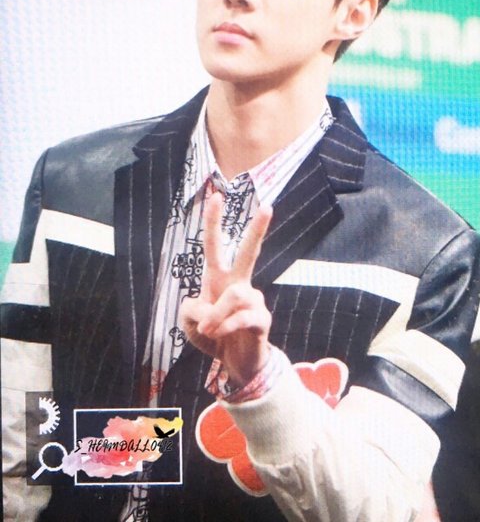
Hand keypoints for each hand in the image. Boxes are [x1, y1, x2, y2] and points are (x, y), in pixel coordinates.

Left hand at [179, 191, 272, 387]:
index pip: (215, 246)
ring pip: (233, 296)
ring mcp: (254, 300)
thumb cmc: (213, 336)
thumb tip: (208, 307)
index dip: (213, 222)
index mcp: (219, 279)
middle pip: (250, 253)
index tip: (216, 196)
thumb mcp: (189, 323)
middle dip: (257, 230)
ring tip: (207, 330)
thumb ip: (190, 309)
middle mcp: (239, 284)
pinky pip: (239, 318)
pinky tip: (218, 336)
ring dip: (215, 315)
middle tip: (268, 206)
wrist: (236, 364)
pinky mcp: (262, 319)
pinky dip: (223, 328)